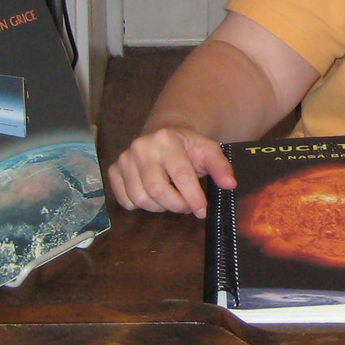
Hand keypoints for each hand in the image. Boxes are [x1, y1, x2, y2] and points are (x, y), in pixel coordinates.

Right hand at [107, 125, 234, 218]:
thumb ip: (220, 166)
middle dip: (176, 205)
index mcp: (166, 139)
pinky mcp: (115, 169)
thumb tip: (230, 185)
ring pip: (140, 197)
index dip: (193, 197)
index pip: (180, 175)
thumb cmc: (187, 146)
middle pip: (157, 189)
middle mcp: (141, 147)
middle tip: (187, 207)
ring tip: (172, 200)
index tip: (202, 210)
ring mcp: (125, 158)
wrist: (163, 134)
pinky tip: (153, 197)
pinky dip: (140, 205)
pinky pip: (125, 200)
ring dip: (159, 207)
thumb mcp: (208, 150)